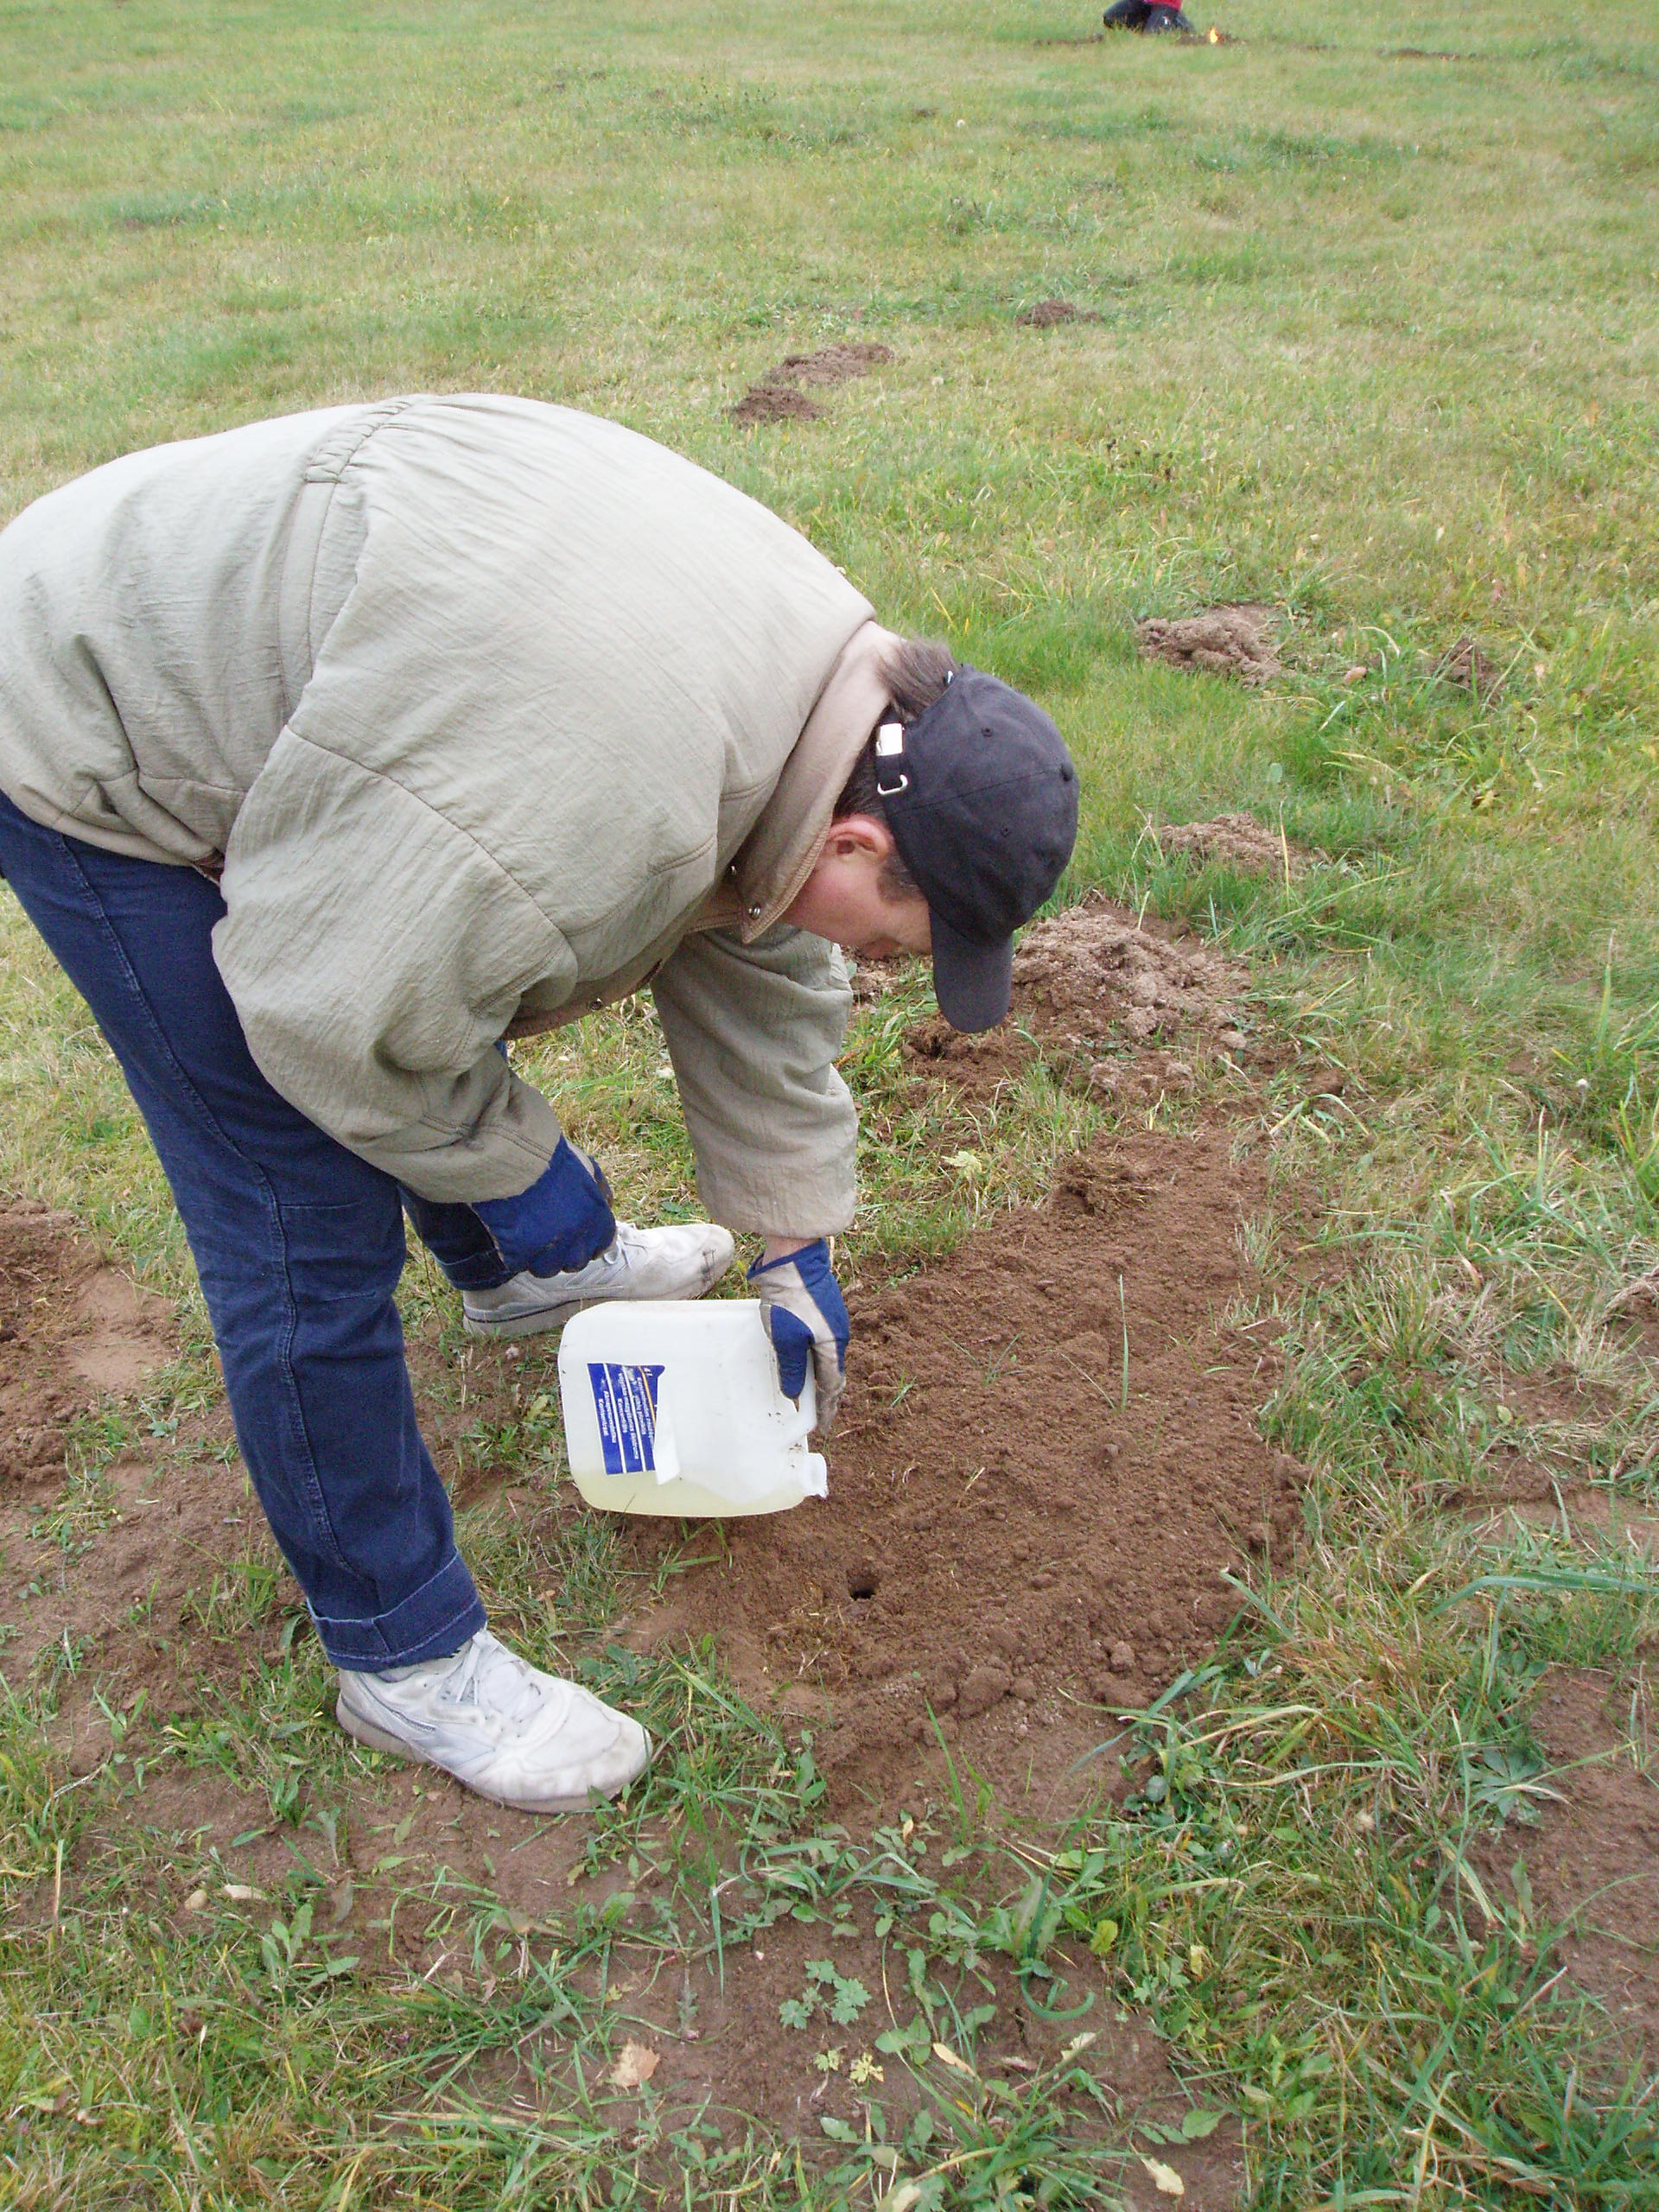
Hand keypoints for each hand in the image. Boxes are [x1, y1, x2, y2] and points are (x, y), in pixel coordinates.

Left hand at [748, 1238, 848, 1432]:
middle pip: (833, 1373)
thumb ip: (790, 1369)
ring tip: (809, 1393)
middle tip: (817, 1414)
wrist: (795, 1257)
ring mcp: (832, 1320)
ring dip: (819, 1377)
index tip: (822, 1426)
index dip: (826, 1408)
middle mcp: (838, 1335)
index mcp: (833, 1346)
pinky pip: (822, 1342)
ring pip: (827, 1358)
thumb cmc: (789, 1298)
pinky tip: (803, 1360)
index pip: (832, 1386)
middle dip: (825, 1396)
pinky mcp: (823, 1309)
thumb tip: (793, 1393)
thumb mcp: (784, 1339)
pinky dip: (815, 1358)